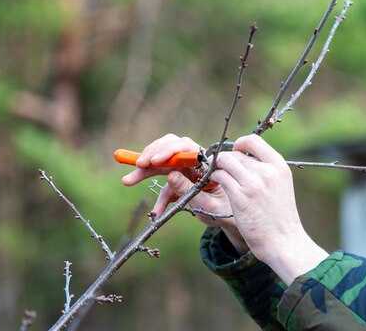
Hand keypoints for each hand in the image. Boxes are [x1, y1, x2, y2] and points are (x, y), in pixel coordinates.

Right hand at [121, 134, 247, 252]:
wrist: (236, 219)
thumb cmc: (228, 209)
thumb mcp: (210, 203)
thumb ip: (189, 190)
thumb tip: (170, 176)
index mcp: (205, 161)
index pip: (184, 146)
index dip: (167, 150)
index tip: (154, 161)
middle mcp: (194, 162)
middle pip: (168, 150)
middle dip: (150, 156)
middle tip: (137, 166)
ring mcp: (186, 170)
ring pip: (162, 162)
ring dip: (145, 170)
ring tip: (129, 180)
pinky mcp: (180, 181)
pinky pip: (164, 184)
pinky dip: (158, 198)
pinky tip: (155, 213)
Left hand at [210, 134, 327, 282]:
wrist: (284, 241)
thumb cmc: (280, 217)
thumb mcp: (281, 185)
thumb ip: (266, 170)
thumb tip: (243, 156)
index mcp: (279, 166)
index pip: (253, 140)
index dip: (240, 144)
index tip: (235, 153)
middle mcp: (267, 171)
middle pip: (235, 153)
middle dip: (225, 161)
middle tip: (221, 170)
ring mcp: (253, 183)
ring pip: (224, 161)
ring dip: (217, 168)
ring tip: (217, 177)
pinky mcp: (240, 196)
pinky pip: (219, 176)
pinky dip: (214, 178)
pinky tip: (216, 185)